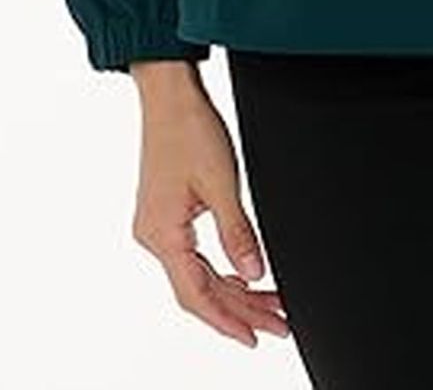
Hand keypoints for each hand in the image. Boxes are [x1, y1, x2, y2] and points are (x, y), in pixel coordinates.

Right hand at [129, 60, 291, 348]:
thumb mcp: (221, 182)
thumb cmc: (189, 129)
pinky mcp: (167, 214)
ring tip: (271, 305)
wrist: (169, 95)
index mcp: (162, 235)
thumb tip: (255, 274)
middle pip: (199, 289)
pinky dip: (221, 270)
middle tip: (278, 323)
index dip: (227, 320)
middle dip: (240, 309)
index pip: (196, 294)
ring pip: (198, 274)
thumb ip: (238, 232)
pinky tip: (243, 276)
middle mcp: (154, 236)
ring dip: (234, 290)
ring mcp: (158, 226)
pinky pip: (194, 256)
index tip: (256, 337)